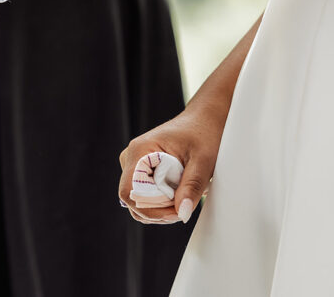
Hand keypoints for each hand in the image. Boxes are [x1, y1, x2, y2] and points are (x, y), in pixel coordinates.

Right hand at [118, 105, 225, 224]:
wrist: (204, 120)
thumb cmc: (203, 133)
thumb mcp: (203, 160)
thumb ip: (191, 186)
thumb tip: (183, 213)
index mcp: (139, 151)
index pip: (129, 192)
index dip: (149, 209)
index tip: (175, 213)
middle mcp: (131, 158)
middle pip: (133, 199)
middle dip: (157, 212)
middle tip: (184, 208)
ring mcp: (135, 165)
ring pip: (138, 200)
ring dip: (159, 210)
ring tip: (183, 201)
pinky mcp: (142, 171)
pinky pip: (145, 196)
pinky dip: (160, 204)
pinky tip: (178, 198)